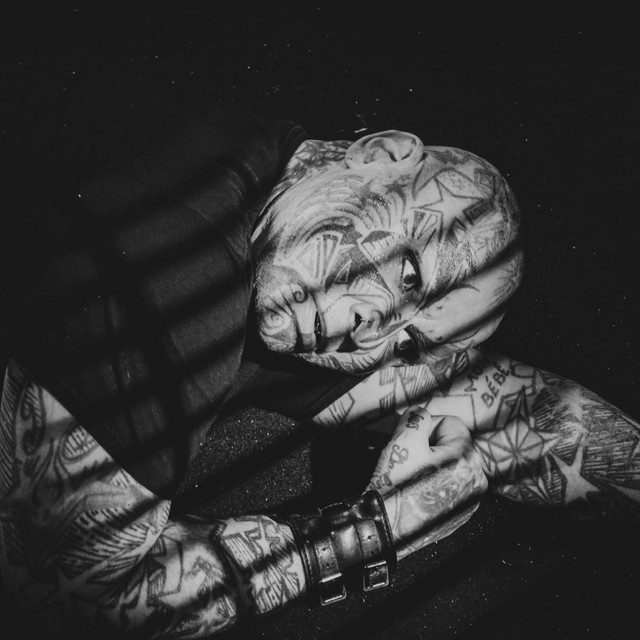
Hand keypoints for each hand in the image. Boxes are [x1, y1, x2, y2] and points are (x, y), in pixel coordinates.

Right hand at [368, 405, 487, 559]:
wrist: (386, 527)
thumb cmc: (396, 484)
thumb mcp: (403, 438)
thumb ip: (416, 417)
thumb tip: (420, 414)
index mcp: (467, 458)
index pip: (449, 423)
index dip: (425, 428)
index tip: (410, 443)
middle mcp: (477, 478)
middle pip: (451, 443)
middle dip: (429, 445)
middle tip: (410, 460)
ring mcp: (471, 498)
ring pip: (450, 463)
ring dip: (432, 464)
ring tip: (413, 477)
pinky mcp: (461, 512)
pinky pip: (450, 484)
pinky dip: (435, 482)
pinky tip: (418, 491)